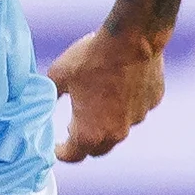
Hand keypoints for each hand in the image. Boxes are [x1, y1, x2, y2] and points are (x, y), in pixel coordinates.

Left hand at [48, 25, 165, 161]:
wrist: (132, 38)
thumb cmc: (91, 58)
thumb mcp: (58, 76)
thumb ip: (50, 96)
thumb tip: (42, 103)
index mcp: (90, 132)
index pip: (74, 156)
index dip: (62, 153)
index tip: (56, 147)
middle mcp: (116, 133)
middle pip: (98, 149)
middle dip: (84, 142)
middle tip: (73, 129)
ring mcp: (138, 118)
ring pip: (119, 129)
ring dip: (106, 123)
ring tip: (95, 105)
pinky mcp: (152, 102)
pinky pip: (136, 110)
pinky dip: (125, 105)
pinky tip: (117, 87)